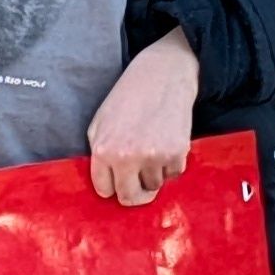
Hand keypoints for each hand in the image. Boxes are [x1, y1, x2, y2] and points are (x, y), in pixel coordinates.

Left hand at [83, 36, 200, 203]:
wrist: (162, 76)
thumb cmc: (128, 98)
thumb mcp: (99, 122)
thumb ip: (98, 153)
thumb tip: (106, 183)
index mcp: (103, 150)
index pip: (104, 190)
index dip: (112, 186)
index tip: (117, 181)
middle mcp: (126, 158)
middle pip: (129, 198)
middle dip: (134, 193)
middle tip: (139, 184)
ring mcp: (152, 157)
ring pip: (154, 186)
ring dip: (154, 174)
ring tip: (152, 149)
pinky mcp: (176, 153)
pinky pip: (173, 175)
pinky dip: (171, 165)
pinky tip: (166, 143)